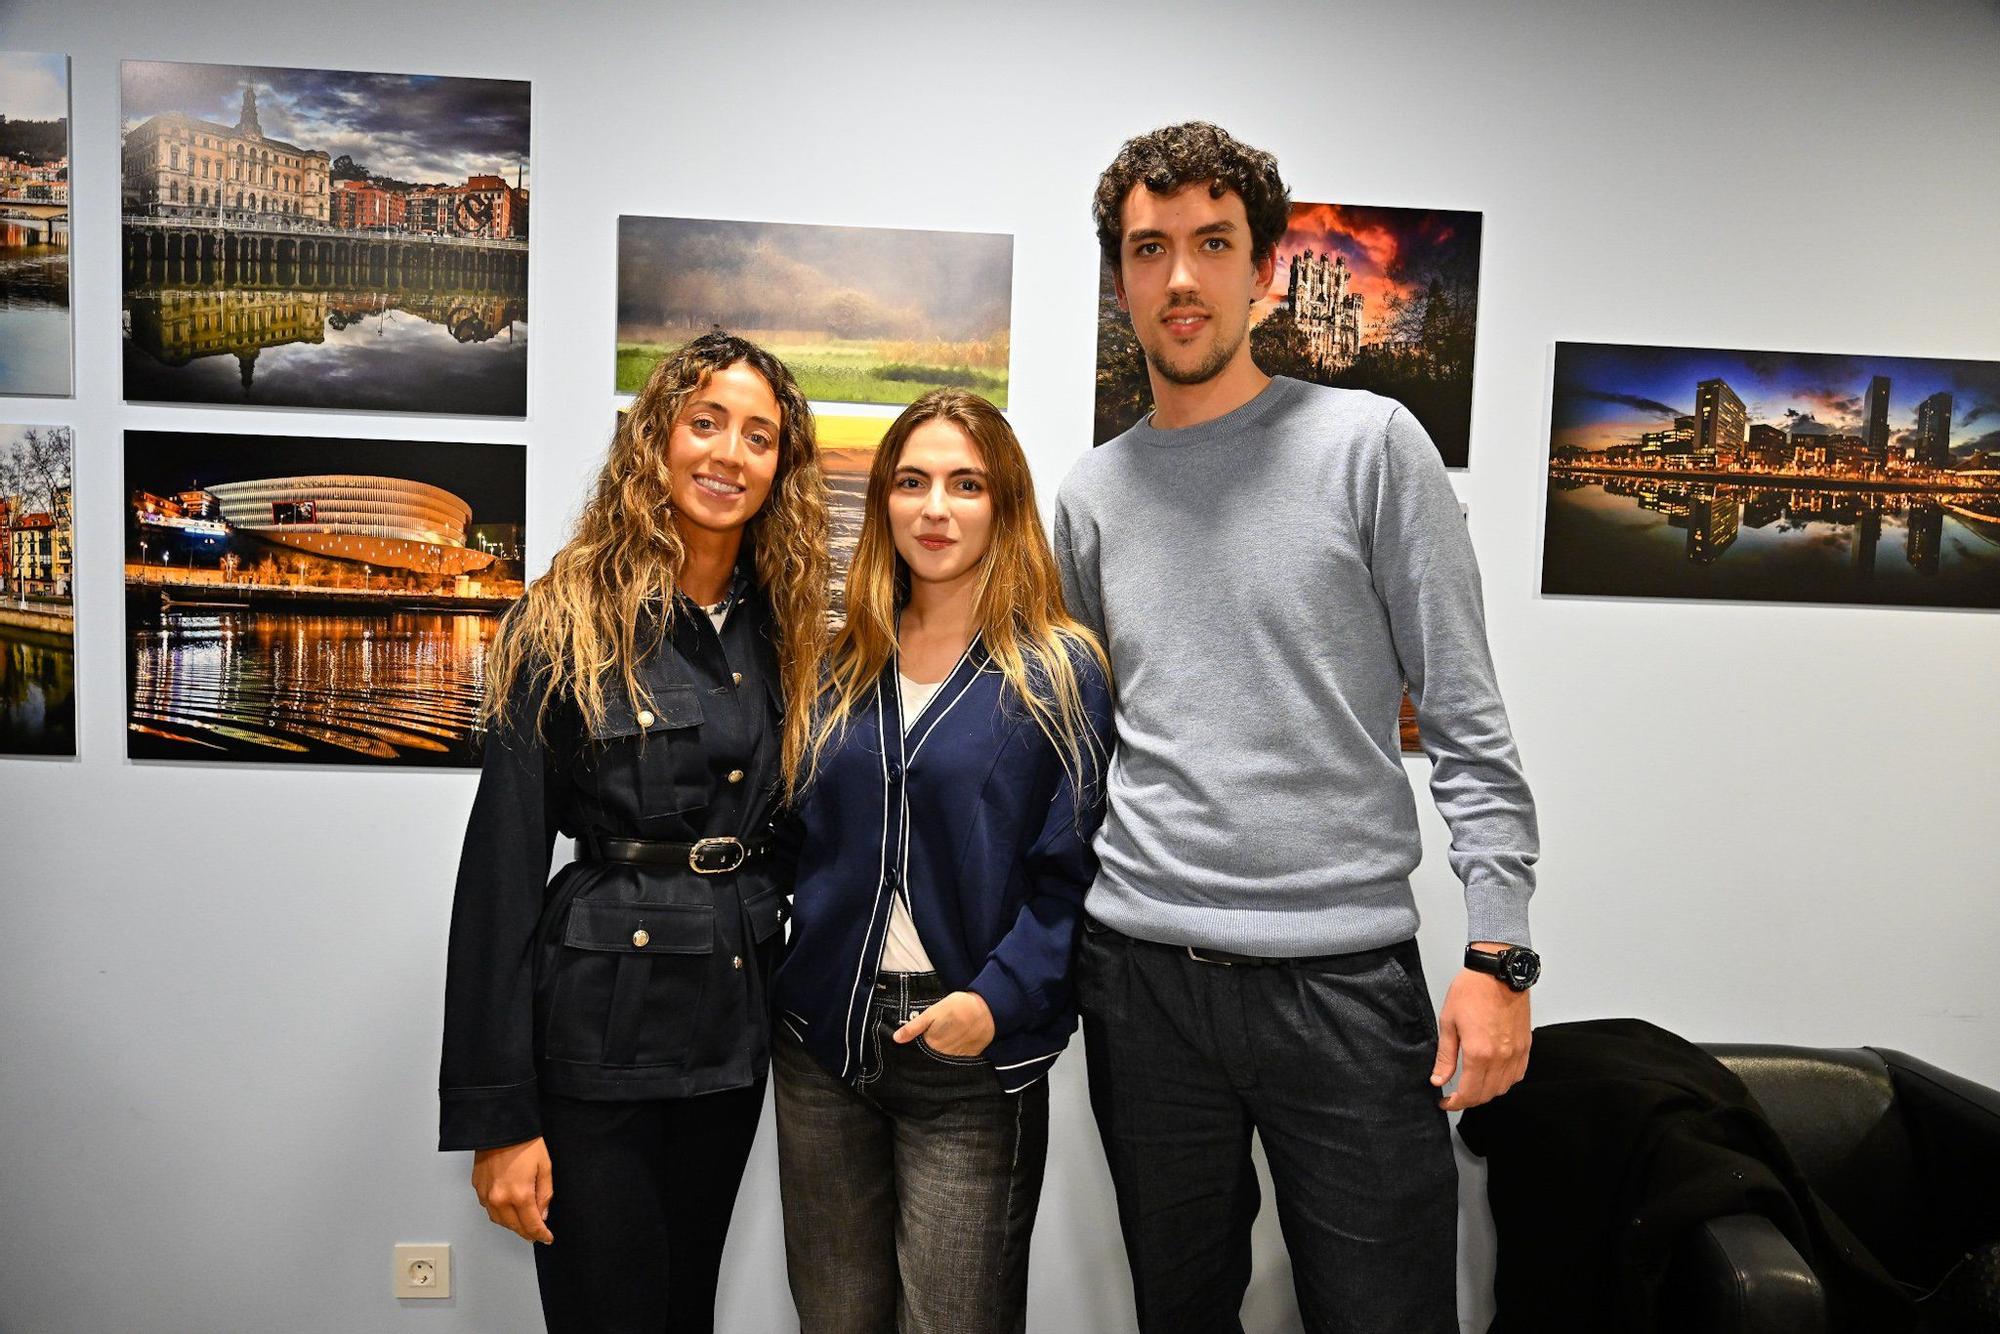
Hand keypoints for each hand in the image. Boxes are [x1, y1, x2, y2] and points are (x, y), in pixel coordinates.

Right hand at [471, 1137, 553, 1243]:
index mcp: (520, 1195)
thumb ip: (545, 1194)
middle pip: (514, 1227)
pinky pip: (488, 1208)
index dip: (541, 1234)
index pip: (531, 1225)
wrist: (501, 1126)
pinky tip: (507, 1208)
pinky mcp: (478, 1187)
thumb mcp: (545, 1167)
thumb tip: (542, 1214)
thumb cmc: (523, 1142)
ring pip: (499, 1220)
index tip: (546, 1237)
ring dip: (512, 1225)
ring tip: (522, 1223)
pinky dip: (499, 1212)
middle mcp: (500, 1198)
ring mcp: (486, 1194)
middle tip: (536, 1233)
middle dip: (527, 1232)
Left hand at [893, 990, 994, 1056]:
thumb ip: (914, 1027)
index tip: (921, 1038)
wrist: (988, 1009)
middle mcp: (944, 1054)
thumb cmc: (958, 1006)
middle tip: (938, 1033)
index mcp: (932, 1043)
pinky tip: (959, 1040)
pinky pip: (959, 1057)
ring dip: (944, 1050)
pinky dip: (957, 1051)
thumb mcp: (932, 1012)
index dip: (918, 1044)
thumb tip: (896, 1039)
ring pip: (945, 1057)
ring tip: (949, 1036)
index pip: (920, 1050)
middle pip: (932, 1055)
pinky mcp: (970, 1055)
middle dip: (930, 1048)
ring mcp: (958, 1056)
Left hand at [1430, 948, 1530, 1111]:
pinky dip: (1505, 1081)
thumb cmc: (1472, 990)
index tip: (1446, 1102)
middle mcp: (1501, 1057)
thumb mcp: (1448, 1022)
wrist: (1497, 972)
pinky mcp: (1525, 1045)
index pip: (1469, 1093)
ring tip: (1473, 1086)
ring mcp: (1516, 1052)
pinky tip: (1494, 1076)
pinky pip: (1518, 1074)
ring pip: (1504, 1088)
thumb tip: (1439, 1080)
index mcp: (1479, 1053)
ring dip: (1487, 1093)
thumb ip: (1445, 1056)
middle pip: (1487, 1094)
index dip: (1455, 1103)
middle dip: (1469, 1100)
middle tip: (1456, 1096)